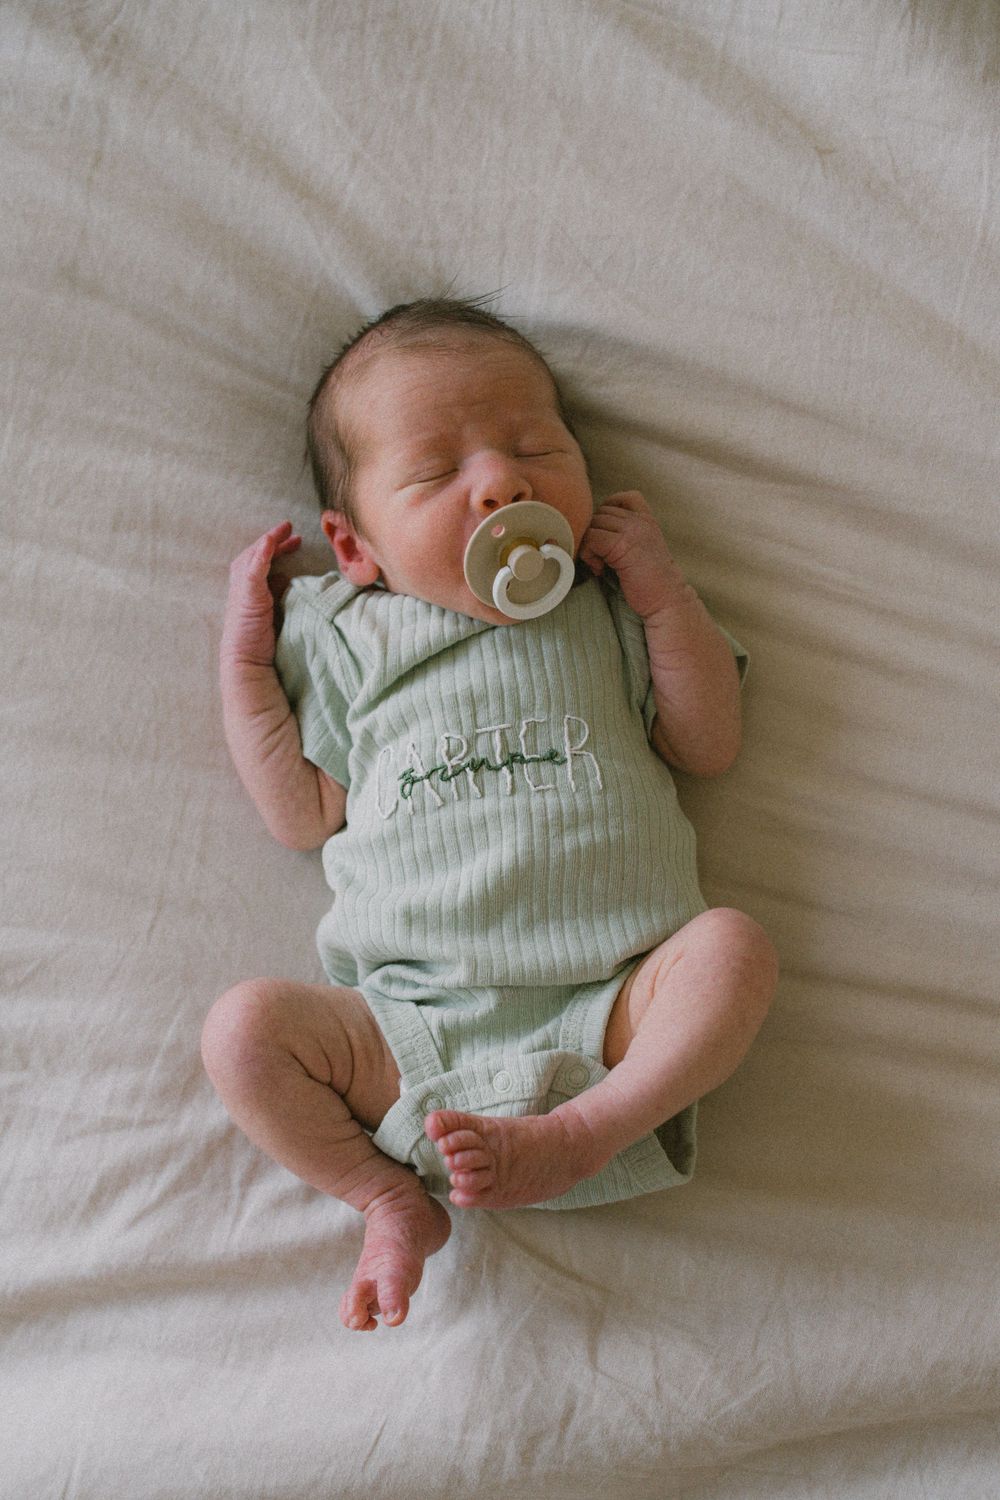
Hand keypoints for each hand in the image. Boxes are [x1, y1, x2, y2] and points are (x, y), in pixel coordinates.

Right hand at [222, 520, 300, 666]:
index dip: (275, 548)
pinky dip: (260, 556)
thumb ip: (278, 593)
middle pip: (255, 555)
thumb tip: (288, 579)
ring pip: (252, 558)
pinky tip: (269, 543)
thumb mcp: (273, 612)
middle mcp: (241, 587)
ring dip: (267, 542)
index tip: (294, 539)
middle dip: (272, 539)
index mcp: (249, 590)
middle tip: (290, 528)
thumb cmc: (260, 641)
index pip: (261, 561)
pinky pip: (251, 572)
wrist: (248, 663)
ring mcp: (241, 591)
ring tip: (284, 530)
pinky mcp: (246, 598)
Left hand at [579, 491, 680, 619]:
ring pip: (593, 525)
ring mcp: (632, 531)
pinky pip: (591, 539)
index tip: (608, 536)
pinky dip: (589, 555)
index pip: (623, 498)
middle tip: (601, 559)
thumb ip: (626, 534)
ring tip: (600, 565)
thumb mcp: (643, 549)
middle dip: (595, 534)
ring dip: (590, 546)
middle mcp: (640, 521)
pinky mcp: (621, 545)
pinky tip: (599, 571)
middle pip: (601, 513)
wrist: (666, 600)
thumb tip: (592, 530)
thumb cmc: (650, 582)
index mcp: (648, 520)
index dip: (608, 512)